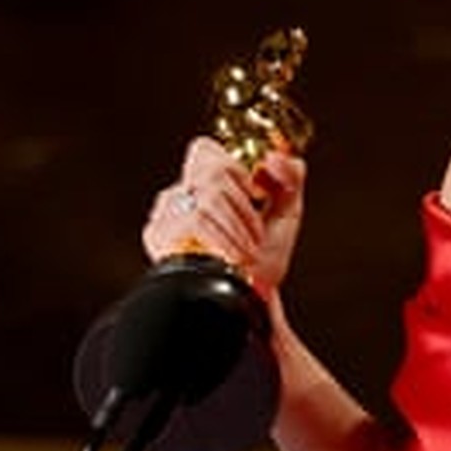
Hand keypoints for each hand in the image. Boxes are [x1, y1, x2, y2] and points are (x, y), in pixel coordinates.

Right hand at [142, 136, 306, 294]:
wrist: (248, 301)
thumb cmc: (261, 260)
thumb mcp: (286, 213)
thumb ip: (291, 177)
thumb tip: (277, 155)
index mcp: (205, 184)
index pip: (205, 149)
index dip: (236, 166)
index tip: (257, 194)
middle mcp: (181, 194)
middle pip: (211, 168)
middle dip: (244, 203)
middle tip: (255, 233)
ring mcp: (167, 213)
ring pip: (209, 193)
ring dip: (240, 225)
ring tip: (248, 251)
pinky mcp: (159, 233)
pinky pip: (196, 218)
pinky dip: (225, 238)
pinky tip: (234, 257)